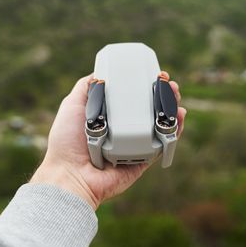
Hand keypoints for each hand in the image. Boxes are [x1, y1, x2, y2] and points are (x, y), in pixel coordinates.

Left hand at [30, 73, 185, 209]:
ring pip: (159, 126)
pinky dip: (174, 131)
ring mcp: (134, 147)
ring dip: (172, 109)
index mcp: (108, 120)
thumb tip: (101, 72)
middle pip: (149, 111)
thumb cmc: (66, 142)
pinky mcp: (142, 162)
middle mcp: (122, 133)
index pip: (131, 100)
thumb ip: (86, 89)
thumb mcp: (72, 106)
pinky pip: (162, 146)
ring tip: (176, 94)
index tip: (154, 75)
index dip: (144, 87)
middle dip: (163, 96)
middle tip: (169, 84)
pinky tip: (179, 116)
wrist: (69, 174)